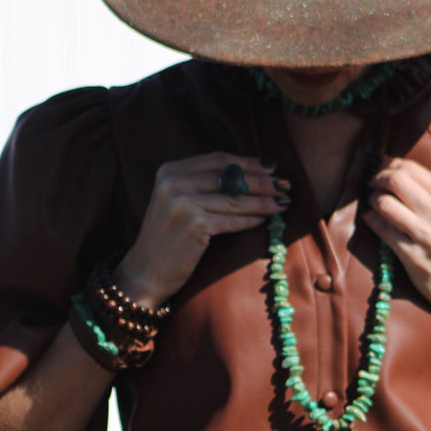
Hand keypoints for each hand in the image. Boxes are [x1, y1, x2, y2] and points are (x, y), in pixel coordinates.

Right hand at [115, 153, 287, 305]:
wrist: (145, 271)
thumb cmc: (168, 237)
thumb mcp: (177, 201)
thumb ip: (203, 184)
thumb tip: (250, 174)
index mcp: (171, 170)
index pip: (218, 160)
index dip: (247, 162)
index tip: (271, 166)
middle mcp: (174, 182)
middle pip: (230, 177)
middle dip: (262, 181)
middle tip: (285, 184)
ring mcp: (183, 202)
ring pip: (235, 199)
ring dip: (263, 201)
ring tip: (283, 202)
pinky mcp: (194, 224)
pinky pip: (232, 220)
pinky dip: (251, 220)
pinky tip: (265, 220)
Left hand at [363, 158, 430, 320]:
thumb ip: (429, 193)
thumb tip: (394, 172)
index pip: (410, 168)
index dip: (387, 165)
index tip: (379, 170)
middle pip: (395, 179)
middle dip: (376, 179)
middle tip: (370, 185)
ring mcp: (426, 234)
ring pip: (385, 203)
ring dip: (372, 200)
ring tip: (372, 204)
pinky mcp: (412, 255)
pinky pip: (381, 229)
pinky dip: (371, 220)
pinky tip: (372, 219)